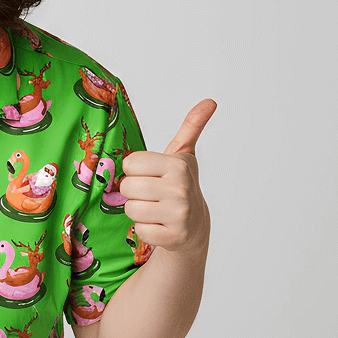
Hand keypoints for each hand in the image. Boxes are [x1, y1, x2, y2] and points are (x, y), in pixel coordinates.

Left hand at [119, 98, 215, 255]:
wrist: (194, 225)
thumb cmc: (179, 185)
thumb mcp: (183, 155)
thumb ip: (191, 127)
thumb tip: (209, 101)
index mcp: (177, 165)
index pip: (129, 163)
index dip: (134, 171)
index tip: (150, 175)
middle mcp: (180, 188)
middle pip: (127, 188)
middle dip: (134, 193)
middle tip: (151, 195)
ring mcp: (179, 214)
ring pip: (130, 210)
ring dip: (138, 212)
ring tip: (155, 209)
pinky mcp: (175, 236)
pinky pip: (140, 231)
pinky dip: (145, 230)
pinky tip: (159, 225)